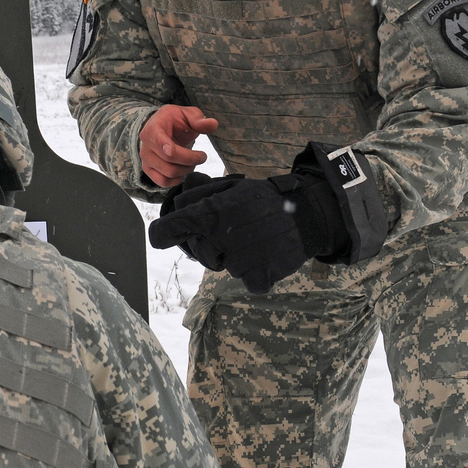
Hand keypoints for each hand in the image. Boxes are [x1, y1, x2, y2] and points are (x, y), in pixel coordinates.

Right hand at [139, 105, 218, 187]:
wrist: (162, 127)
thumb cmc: (175, 120)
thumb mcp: (188, 114)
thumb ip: (199, 120)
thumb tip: (213, 124)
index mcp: (153, 128)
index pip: (158, 141)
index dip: (170, 149)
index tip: (184, 152)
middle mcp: (146, 145)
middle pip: (169, 160)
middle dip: (191, 160)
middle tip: (202, 156)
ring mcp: (146, 159)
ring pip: (168, 173)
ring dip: (186, 170)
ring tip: (192, 162)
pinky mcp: (148, 170)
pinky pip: (163, 182)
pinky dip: (176, 180)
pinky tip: (183, 171)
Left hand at [149, 176, 309, 292]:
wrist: (307, 213)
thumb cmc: (264, 198)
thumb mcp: (233, 186)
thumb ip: (203, 192)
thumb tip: (179, 195)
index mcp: (211, 213)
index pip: (171, 228)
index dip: (163, 233)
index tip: (160, 236)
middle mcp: (220, 237)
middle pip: (199, 252)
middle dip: (211, 244)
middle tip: (236, 230)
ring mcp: (239, 260)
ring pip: (225, 266)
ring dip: (236, 257)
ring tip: (256, 239)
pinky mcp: (258, 277)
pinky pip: (249, 281)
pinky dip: (258, 273)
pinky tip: (269, 255)